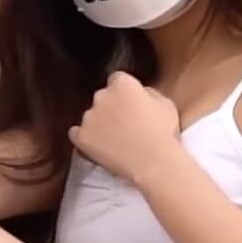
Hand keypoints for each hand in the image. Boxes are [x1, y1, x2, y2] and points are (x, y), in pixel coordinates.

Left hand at [67, 72, 181, 184]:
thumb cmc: (164, 133)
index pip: (117, 80)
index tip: (130, 104)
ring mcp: (88, 116)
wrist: (153, 162)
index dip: (124, 92)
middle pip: (102, 97)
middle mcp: (101, 95)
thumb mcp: (165, 104)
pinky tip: (97, 146)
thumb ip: (148, 93)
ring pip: (90, 116)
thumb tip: (139, 94)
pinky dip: (84, 138)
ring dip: (99, 124)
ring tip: (114, 141)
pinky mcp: (81, 136)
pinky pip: (76, 133)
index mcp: (122, 84)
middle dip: (110, 107)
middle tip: (124, 124)